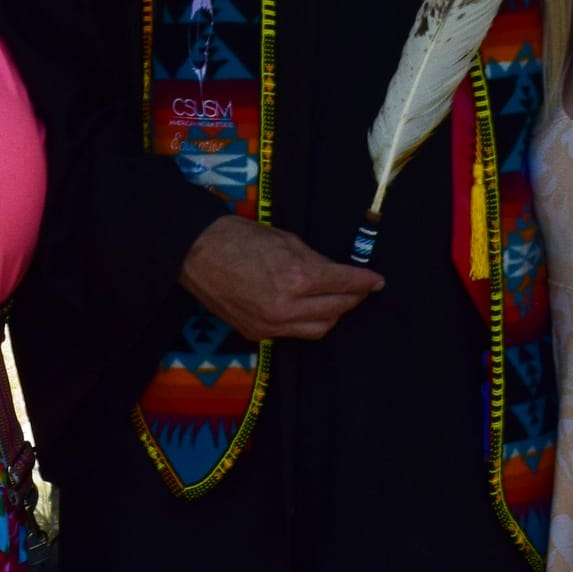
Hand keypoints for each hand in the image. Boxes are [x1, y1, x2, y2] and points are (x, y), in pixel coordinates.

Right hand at [180, 215, 383, 341]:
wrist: (195, 253)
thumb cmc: (239, 237)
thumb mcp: (286, 239)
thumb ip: (316, 260)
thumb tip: (337, 273)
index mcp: (296, 277)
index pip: (344, 284)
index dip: (365, 282)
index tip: (377, 281)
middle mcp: (287, 307)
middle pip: (336, 311)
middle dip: (352, 299)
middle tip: (359, 289)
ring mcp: (270, 325)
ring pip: (318, 329)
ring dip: (332, 315)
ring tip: (335, 301)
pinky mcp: (256, 334)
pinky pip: (293, 333)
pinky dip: (305, 322)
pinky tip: (306, 308)